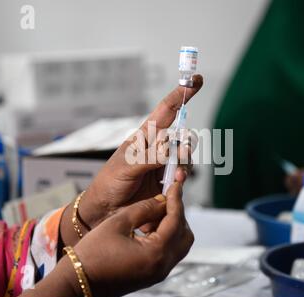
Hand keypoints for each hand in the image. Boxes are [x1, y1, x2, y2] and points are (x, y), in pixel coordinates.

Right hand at [54, 182, 190, 296]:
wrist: (78, 282)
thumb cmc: (93, 254)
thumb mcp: (118, 222)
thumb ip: (144, 208)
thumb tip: (162, 200)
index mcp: (155, 253)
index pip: (176, 220)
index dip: (176, 200)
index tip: (176, 185)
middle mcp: (161, 266)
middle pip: (185, 235)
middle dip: (178, 215)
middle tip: (167, 198)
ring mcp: (158, 273)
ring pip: (179, 245)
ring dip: (173, 226)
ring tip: (157, 211)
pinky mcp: (152, 275)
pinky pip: (169, 253)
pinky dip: (166, 237)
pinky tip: (151, 225)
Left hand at [78, 74, 202, 229]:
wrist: (107, 209)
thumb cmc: (110, 182)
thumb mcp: (125, 166)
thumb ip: (148, 158)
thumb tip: (169, 151)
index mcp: (146, 136)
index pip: (167, 110)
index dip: (181, 95)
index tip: (196, 80)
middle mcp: (159, 148)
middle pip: (183, 136)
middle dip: (186, 143)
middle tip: (182, 154)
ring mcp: (165, 165)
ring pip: (186, 156)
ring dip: (185, 164)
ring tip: (176, 176)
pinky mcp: (169, 181)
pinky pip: (184, 175)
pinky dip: (183, 178)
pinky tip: (174, 185)